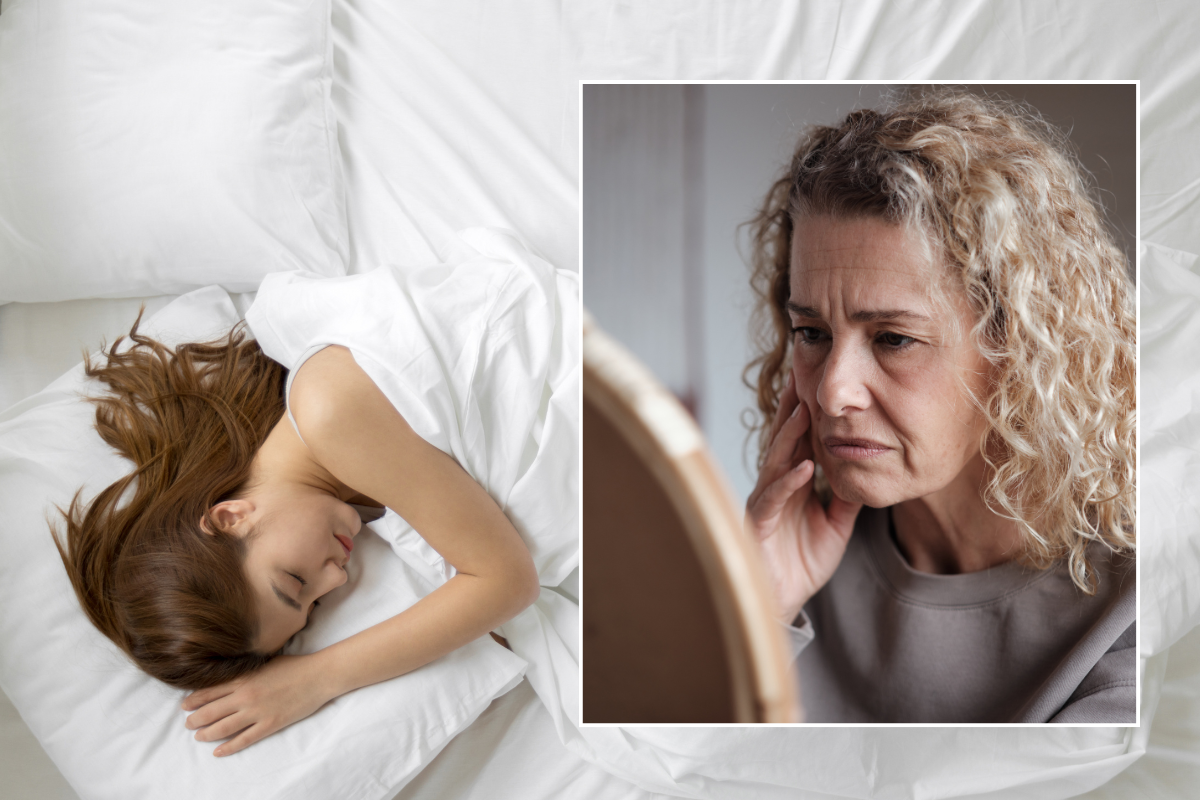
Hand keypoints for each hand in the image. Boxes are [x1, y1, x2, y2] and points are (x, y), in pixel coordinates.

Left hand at [182, 653, 333, 756]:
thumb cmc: (294, 666)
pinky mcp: (269, 724)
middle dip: (195, 720)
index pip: (210, 691)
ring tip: (198, 737)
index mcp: (244, 678)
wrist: (318, 676)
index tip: (185, 706)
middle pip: (211, 711)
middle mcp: (245, 695)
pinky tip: (218, 752)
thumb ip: (245, 671)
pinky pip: (243, 739)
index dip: (194, 700)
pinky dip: (228, 747)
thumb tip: (228, 676)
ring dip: (206, 734)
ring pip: (222, 728)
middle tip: (188, 724)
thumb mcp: (264, 662)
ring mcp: (257, 712)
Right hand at [745, 371, 861, 623]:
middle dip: (792, 408)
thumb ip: (847, 496)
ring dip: (790, 436)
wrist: (783, 599)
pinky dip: (788, 482)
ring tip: (806, 411)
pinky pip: (774, 499)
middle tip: (802, 373)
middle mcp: (774, 485)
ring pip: (776, 461)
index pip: (800, 439)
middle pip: (784, 439)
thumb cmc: (801, 561)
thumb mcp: (835, 524)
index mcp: (791, 482)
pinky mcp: (759, 524)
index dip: (807, 410)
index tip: (817, 379)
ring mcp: (765, 502)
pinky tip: (804, 467)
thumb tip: (868, 469)